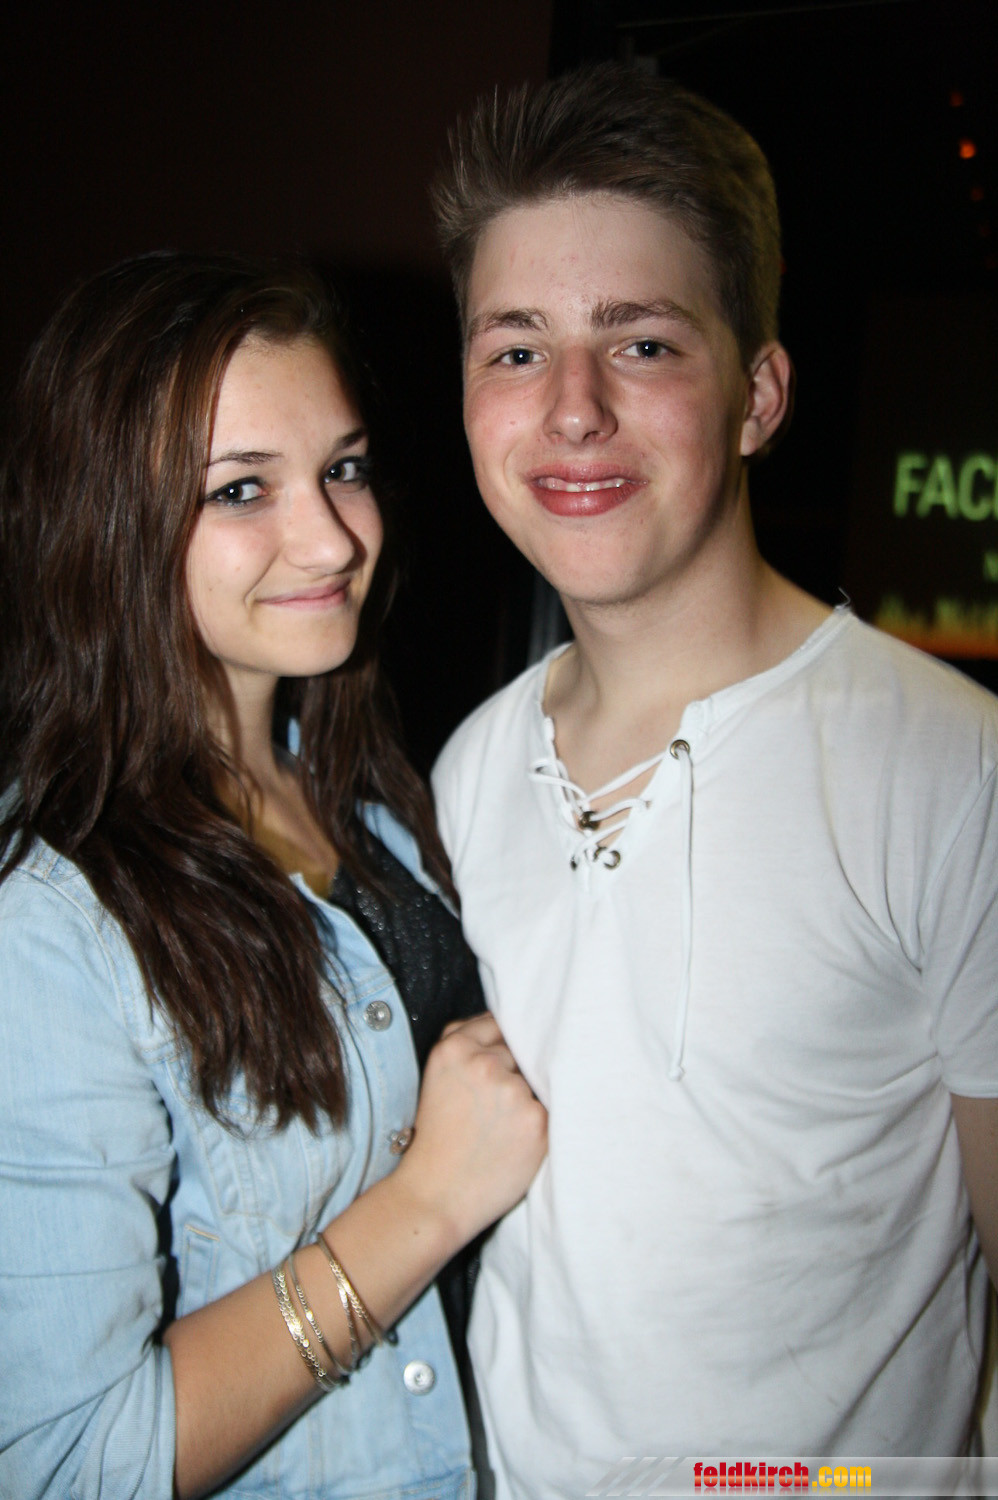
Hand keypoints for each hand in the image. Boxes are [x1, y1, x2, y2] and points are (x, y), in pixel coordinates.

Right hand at [395, 1011, 547, 1247]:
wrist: (436, 1196)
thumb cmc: (439, 1139)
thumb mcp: (437, 1077)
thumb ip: (466, 1042)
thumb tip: (506, 1020)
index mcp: (454, 1048)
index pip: (500, 1024)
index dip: (506, 1044)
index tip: (508, 1061)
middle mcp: (483, 1063)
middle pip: (521, 1051)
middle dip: (516, 1072)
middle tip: (497, 1107)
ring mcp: (512, 1090)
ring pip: (537, 1080)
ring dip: (529, 1098)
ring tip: (504, 1129)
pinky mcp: (536, 1119)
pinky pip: (551, 1108)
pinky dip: (540, 1123)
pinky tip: (518, 1141)